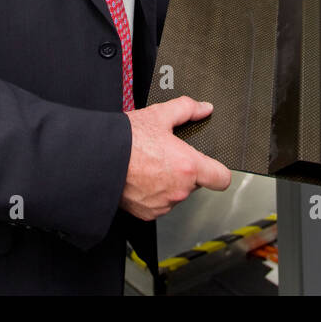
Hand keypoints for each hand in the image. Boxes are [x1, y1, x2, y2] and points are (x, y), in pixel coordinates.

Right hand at [120, 96, 230, 219]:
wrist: (99, 159)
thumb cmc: (127, 140)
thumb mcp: (159, 115)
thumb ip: (186, 109)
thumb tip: (203, 108)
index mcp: (188, 166)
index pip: (221, 178)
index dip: (218, 171)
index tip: (213, 167)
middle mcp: (179, 190)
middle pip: (195, 183)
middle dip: (186, 171)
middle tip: (166, 156)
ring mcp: (164, 204)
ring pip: (176, 193)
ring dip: (169, 183)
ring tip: (150, 166)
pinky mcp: (148, 213)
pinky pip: (159, 204)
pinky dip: (154, 194)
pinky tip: (141, 179)